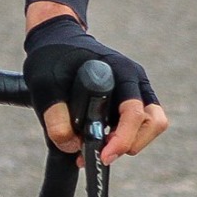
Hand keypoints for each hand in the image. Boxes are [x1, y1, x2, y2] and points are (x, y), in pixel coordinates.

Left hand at [22, 15, 167, 165]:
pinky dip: (123, 140)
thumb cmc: (52, 56)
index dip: (122, 139)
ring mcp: (134, 91)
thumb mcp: (44, 84)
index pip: (133, 112)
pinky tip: (99, 143)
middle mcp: (134, 80)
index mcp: (121, 71)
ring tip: (99, 150)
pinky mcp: (128, 101)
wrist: (55, 41)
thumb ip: (55, 117)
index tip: (102, 155)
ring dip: (129, 144)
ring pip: (150, 126)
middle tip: (100, 155)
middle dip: (130, 144)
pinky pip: (138, 127)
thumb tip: (72, 147)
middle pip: (153, 122)